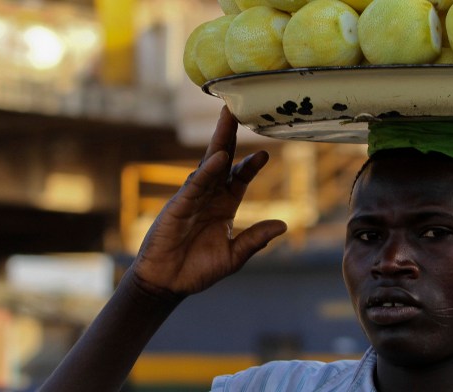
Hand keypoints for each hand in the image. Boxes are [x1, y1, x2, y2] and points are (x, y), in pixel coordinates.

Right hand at [130, 107, 287, 297]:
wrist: (168, 284)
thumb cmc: (198, 270)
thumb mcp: (233, 256)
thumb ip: (255, 239)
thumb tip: (284, 225)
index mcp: (223, 206)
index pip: (239, 178)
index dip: (251, 165)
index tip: (265, 153)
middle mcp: (208, 197)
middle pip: (221, 160)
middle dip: (229, 136)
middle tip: (237, 110)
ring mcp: (192, 199)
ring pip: (207, 165)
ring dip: (218, 142)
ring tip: (228, 119)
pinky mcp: (178, 207)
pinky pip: (195, 185)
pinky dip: (206, 171)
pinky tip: (218, 158)